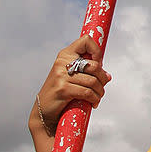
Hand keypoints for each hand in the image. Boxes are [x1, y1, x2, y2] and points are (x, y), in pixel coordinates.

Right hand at [29, 35, 110, 151]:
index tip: (98, 64)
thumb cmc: (60, 93)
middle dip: (103, 78)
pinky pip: (87, 92)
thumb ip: (86, 71)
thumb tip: (107, 75)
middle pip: (94, 65)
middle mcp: (62, 63)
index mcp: (65, 55)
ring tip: (98, 97)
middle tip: (102, 87)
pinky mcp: (63, 89)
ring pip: (93, 81)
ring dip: (100, 92)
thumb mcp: (70, 76)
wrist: (43, 111)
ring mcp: (62, 76)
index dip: (96, 51)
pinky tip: (93, 103)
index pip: (85, 40)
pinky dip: (94, 99)